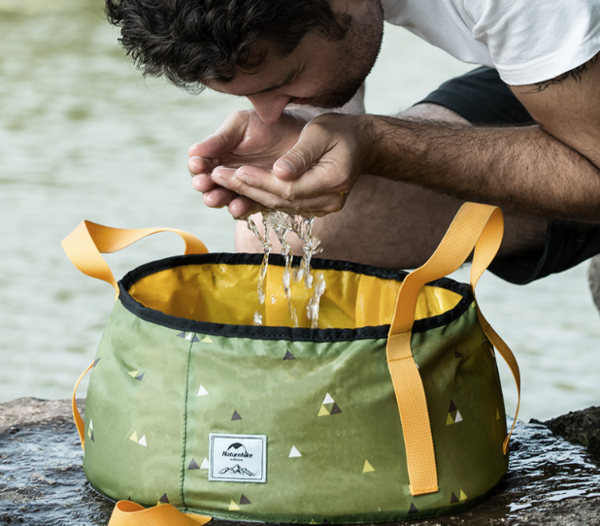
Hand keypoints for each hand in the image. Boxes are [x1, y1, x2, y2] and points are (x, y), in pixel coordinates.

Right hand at [188, 109, 306, 216]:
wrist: (299, 133)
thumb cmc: (267, 123)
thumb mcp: (240, 125)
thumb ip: (219, 139)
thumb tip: (193, 152)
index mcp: (217, 154)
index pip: (201, 164)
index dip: (197, 166)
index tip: (197, 165)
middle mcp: (227, 174)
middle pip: (209, 185)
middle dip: (205, 185)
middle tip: (203, 183)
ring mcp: (243, 187)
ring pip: (226, 198)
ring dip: (219, 199)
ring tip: (215, 198)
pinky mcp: (260, 198)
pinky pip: (248, 206)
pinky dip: (241, 208)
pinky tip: (237, 207)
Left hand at [210, 113, 371, 216]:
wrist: (360, 145)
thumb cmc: (339, 132)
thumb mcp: (320, 132)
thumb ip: (300, 153)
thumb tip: (278, 172)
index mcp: (333, 179)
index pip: (289, 188)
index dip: (260, 181)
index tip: (236, 171)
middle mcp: (330, 200)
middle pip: (282, 200)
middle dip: (248, 189)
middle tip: (218, 177)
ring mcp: (324, 207)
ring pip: (280, 205)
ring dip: (250, 195)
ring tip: (223, 184)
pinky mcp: (316, 208)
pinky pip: (285, 206)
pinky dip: (262, 198)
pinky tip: (241, 190)